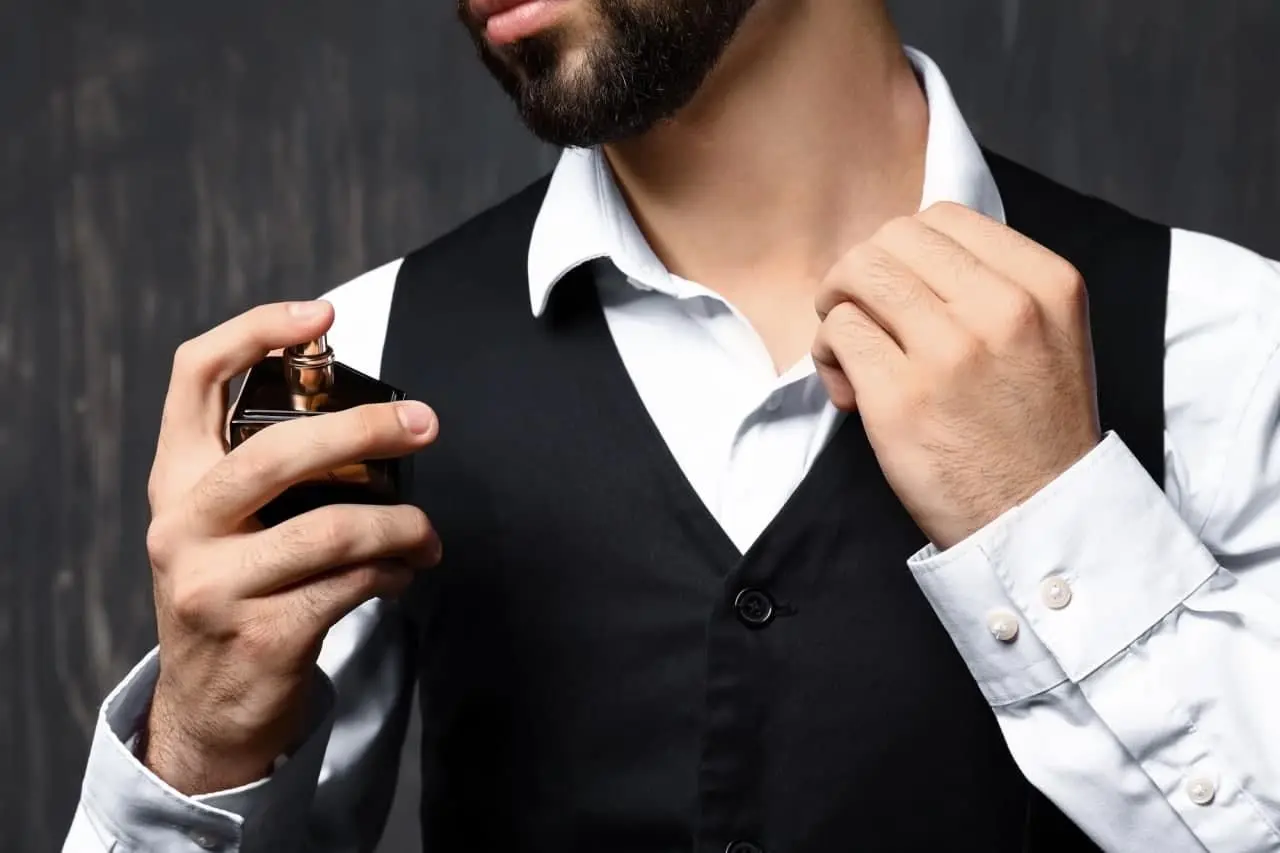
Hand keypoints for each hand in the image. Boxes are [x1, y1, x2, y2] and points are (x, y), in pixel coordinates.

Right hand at [142, 300, 441, 794]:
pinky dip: (392, 574)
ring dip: (400, 526)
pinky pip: (350, 587)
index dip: (256, 329)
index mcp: (175, 478)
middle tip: (425, 424)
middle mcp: (182, 525)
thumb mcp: (225, 523)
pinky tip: (401, 574)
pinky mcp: (260, 636)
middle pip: (278, 450)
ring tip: (424, 534)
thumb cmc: (236, 591)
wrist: (208, 707)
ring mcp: (214, 584)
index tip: (322, 314)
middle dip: (366, 429)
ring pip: (332, 529)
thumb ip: (267, 469)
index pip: (195, 375)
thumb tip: (372, 414)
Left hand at [812, 202, 1100, 549]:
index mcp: (1044, 282)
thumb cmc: (1030, 429)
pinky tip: (851, 390)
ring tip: (852, 350)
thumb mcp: (1046, 333)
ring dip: (837, 306)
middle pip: (892, 238)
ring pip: (856, 275)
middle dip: (862, 271)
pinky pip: (837, 333)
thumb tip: (902, 248)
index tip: (902, 291)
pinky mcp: (900, 397)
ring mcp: (949, 351)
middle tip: (862, 316)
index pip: (942, 217)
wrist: (1037, 517)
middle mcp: (1001, 307)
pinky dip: (829, 355)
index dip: (904, 249)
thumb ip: (991, 282)